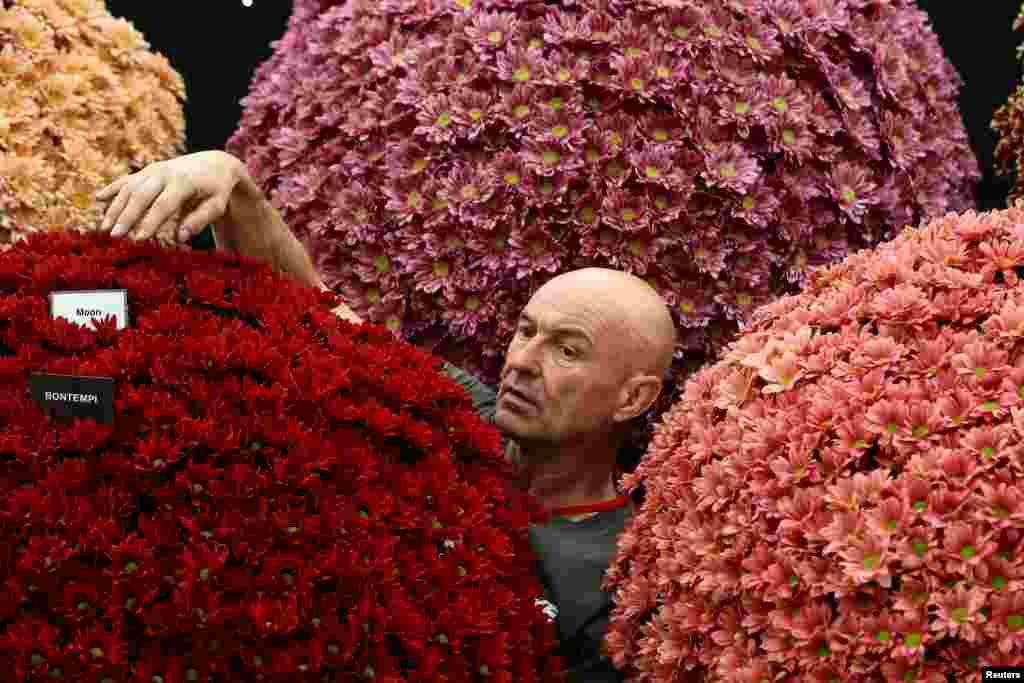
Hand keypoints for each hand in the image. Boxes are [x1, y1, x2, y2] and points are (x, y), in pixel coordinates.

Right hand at [96, 151, 245, 242]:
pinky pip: (127, 180)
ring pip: (129, 188)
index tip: (138, 239)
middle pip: (140, 196)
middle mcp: (164, 173)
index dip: (150, 222)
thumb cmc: (217, 189)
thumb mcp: (217, 205)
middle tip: (114, 237)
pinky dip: (112, 189)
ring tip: (104, 228)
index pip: (163, 205)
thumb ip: (200, 220)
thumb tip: (180, 238)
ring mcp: (153, 170)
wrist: (215, 163)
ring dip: (115, 207)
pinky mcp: (147, 171)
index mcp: (183, 182)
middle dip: (126, 216)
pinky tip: (98, 199)